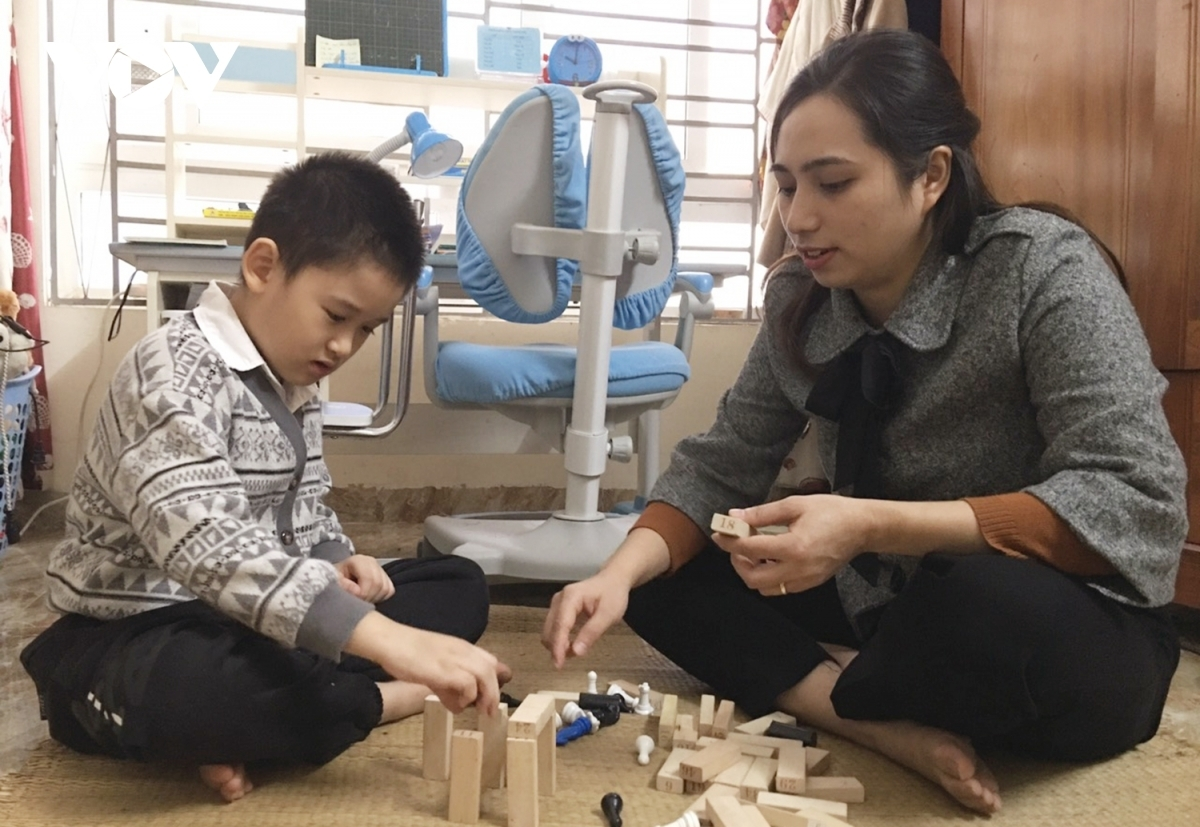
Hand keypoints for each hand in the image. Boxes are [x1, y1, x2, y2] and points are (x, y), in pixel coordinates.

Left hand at [335, 555, 394, 602]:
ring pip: (385, 588)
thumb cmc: (334, 578)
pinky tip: (370, 597)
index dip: (362, 593)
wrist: (338, 576)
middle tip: (358, 603)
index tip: (353, 599)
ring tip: (362, 600)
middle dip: (368, 597)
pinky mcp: (386, 577)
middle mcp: (372, 562)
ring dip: (374, 598)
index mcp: (359, 560)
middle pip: (378, 583)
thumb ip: (343, 585)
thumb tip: (357, 591)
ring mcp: (380, 569)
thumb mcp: (333, 580)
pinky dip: (381, 597)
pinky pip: (389, 590)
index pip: (369, 578)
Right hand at [352, 614, 510, 714]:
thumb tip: (459, 705)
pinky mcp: (444, 669)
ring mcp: (454, 657)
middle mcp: (462, 650)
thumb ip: (448, 686)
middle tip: (488, 712)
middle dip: (494, 692)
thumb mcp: (434, 669)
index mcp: (461, 647)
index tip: (490, 699)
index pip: (490, 661)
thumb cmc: (408, 654)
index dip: (494, 681)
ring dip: (486, 696)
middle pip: (492, 668)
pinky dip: (467, 696)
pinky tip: (455, 704)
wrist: (388, 641)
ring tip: (480, 712)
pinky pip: (468, 683)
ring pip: (486, 674)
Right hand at [541, 570, 631, 668]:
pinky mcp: (558, 609)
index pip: (560, 625)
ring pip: (549, 630)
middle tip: (571, 661)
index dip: (558, 646)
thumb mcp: (609, 614)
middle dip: (556, 648)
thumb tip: (576, 652)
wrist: (612, 580)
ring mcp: (557, 604)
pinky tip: (571, 645)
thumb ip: (592, 632)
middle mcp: (559, 599)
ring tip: (575, 651)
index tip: (558, 664)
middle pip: (550, 629)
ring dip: (558, 645)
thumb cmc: (612, 594)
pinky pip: (554, 628)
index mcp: (571, 597)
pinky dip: (560, 640)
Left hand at [713, 495, 871, 595]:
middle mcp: (798, 569)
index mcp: (793, 547)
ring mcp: (805, 580)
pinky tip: (770, 558)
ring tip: (753, 552)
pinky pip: (781, 588)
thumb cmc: (831, 511)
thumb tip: (735, 516)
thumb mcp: (795, 505)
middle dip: (738, 563)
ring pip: (766, 588)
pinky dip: (769, 577)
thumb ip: (762, 513)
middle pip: (753, 579)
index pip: (750, 549)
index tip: (719, 534)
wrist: (863, 528)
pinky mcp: (811, 584)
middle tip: (736, 546)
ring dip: (752, 573)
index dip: (730, 542)